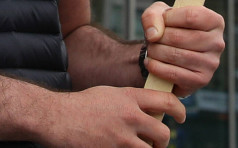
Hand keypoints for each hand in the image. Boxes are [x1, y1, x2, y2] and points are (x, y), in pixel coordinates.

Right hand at [41, 86, 183, 147]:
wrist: (56, 117)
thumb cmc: (81, 106)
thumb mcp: (110, 94)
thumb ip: (131, 101)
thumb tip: (151, 111)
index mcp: (130, 97)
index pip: (167, 101)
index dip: (180, 111)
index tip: (181, 117)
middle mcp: (130, 116)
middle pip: (163, 134)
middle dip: (163, 141)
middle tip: (157, 143)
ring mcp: (121, 138)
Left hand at [140, 2, 224, 96]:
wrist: (170, 59)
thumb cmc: (169, 31)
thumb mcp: (160, 15)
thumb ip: (153, 16)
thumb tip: (154, 35)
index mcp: (214, 21)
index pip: (190, 16)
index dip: (170, 18)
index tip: (162, 22)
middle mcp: (217, 42)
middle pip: (179, 37)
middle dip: (159, 38)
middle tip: (152, 40)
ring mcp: (211, 63)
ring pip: (176, 55)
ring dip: (156, 52)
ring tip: (152, 50)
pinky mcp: (202, 80)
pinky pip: (174, 73)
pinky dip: (157, 68)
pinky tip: (151, 63)